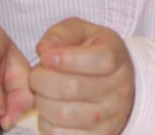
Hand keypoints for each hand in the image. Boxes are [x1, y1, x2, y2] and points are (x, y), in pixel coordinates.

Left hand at [28, 19, 134, 134]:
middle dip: (41, 79)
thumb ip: (60, 34)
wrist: (115, 82)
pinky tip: (49, 108)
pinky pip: (61, 134)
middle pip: (71, 88)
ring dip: (41, 101)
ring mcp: (111, 118)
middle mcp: (118, 90)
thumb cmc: (91, 51)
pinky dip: (46, 122)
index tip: (45, 57)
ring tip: (41, 92)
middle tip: (36, 74)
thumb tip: (43, 50)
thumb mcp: (80, 31)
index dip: (66, 59)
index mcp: (115, 57)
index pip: (98, 60)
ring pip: (63, 114)